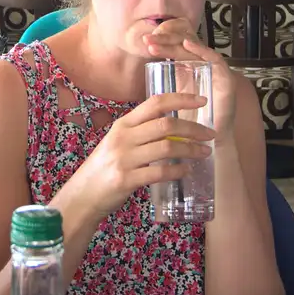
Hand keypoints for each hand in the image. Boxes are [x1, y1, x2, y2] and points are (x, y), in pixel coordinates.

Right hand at [61, 91, 214, 222]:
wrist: (82, 195)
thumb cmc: (104, 168)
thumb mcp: (118, 143)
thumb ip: (140, 134)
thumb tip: (174, 129)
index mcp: (123, 125)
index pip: (155, 103)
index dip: (181, 99)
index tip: (202, 100)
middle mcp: (123, 137)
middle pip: (166, 124)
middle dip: (193, 128)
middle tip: (210, 134)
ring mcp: (124, 158)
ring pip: (167, 148)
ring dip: (191, 149)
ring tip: (204, 152)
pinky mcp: (126, 179)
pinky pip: (159, 172)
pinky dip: (177, 171)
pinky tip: (187, 171)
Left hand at [142, 19, 238, 135]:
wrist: (205, 144)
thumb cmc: (187, 123)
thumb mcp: (170, 97)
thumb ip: (162, 83)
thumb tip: (143, 70)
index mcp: (190, 69)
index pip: (176, 46)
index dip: (163, 40)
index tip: (145, 40)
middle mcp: (203, 67)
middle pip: (185, 44)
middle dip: (166, 38)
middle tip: (148, 38)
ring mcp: (215, 72)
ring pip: (196, 49)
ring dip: (176, 43)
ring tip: (157, 42)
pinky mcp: (226, 80)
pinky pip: (215, 60)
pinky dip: (202, 50)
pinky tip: (187, 44)